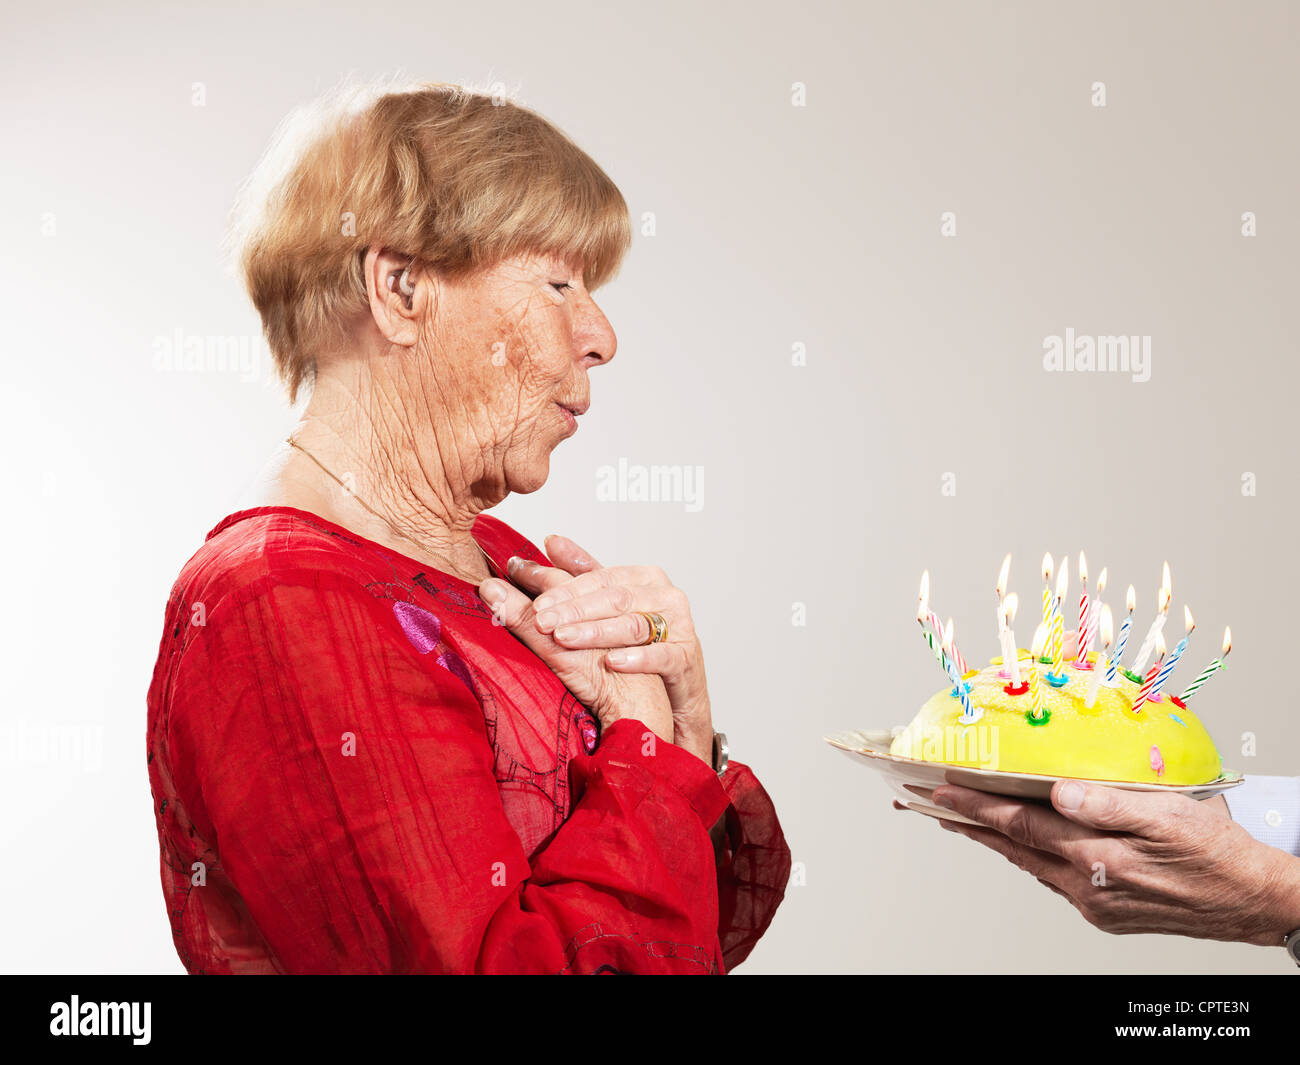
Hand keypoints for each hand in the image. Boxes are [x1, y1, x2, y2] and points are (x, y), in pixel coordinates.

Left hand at [506, 534, 714, 765]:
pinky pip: (661, 655)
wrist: (674, 686)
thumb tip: (550, 540)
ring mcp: (679, 626)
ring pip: (633, 625)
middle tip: (541, 622)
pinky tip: (611, 662)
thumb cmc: (638, 641)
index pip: (600, 578)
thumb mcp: (611, 603)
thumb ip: (583, 571)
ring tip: (564, 639)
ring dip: (595, 633)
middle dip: (573, 611)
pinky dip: (636, 658)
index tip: (536, 603)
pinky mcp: (685, 657)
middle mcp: (664, 596)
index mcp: (645, 577)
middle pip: (614, 599)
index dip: (565, 590)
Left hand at [926, 779, 1299, 944]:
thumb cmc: (1217, 854)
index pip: (1019, 825)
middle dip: (967, 824)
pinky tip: (1021, 844)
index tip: (940, 789)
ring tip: (960, 820)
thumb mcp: (1169, 817)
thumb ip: (1108, 804)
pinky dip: (1028, 856)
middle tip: (928, 803)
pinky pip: (1053, 878)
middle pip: (1012, 847)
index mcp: (1097, 858)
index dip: (975, 806)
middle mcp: (1086, 886)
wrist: (1253, 902)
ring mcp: (1094, 903)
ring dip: (994, 841)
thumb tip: (1057, 793)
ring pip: (1029, 864)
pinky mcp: (1105, 912)